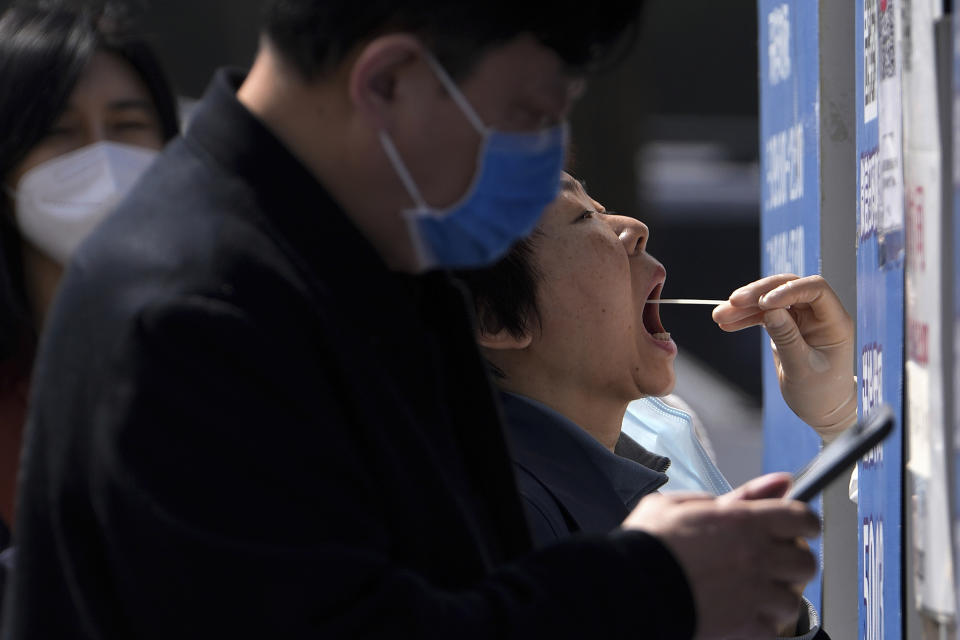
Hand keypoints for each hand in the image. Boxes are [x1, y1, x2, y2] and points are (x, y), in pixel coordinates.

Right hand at [622, 473, 819, 638]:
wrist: (631, 587)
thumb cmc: (650, 543)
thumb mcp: (684, 503)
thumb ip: (738, 494)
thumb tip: (779, 481)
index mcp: (744, 521)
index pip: (802, 518)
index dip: (805, 523)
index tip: (799, 528)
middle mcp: (757, 556)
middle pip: (805, 562)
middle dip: (792, 561)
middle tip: (771, 562)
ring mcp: (754, 593)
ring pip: (793, 599)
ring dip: (778, 595)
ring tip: (755, 592)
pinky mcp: (745, 626)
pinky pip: (773, 629)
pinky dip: (763, 624)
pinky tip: (743, 614)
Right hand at [712, 274, 856, 441]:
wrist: (821, 409)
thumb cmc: (820, 393)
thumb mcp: (801, 368)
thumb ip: (786, 338)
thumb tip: (769, 310)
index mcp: (834, 321)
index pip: (814, 290)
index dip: (788, 290)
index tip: (764, 303)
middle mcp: (818, 314)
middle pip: (787, 288)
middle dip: (758, 294)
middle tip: (733, 302)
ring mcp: (801, 319)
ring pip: (769, 300)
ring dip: (744, 307)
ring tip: (720, 316)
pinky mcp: (786, 325)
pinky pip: (763, 314)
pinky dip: (745, 318)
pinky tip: (727, 323)